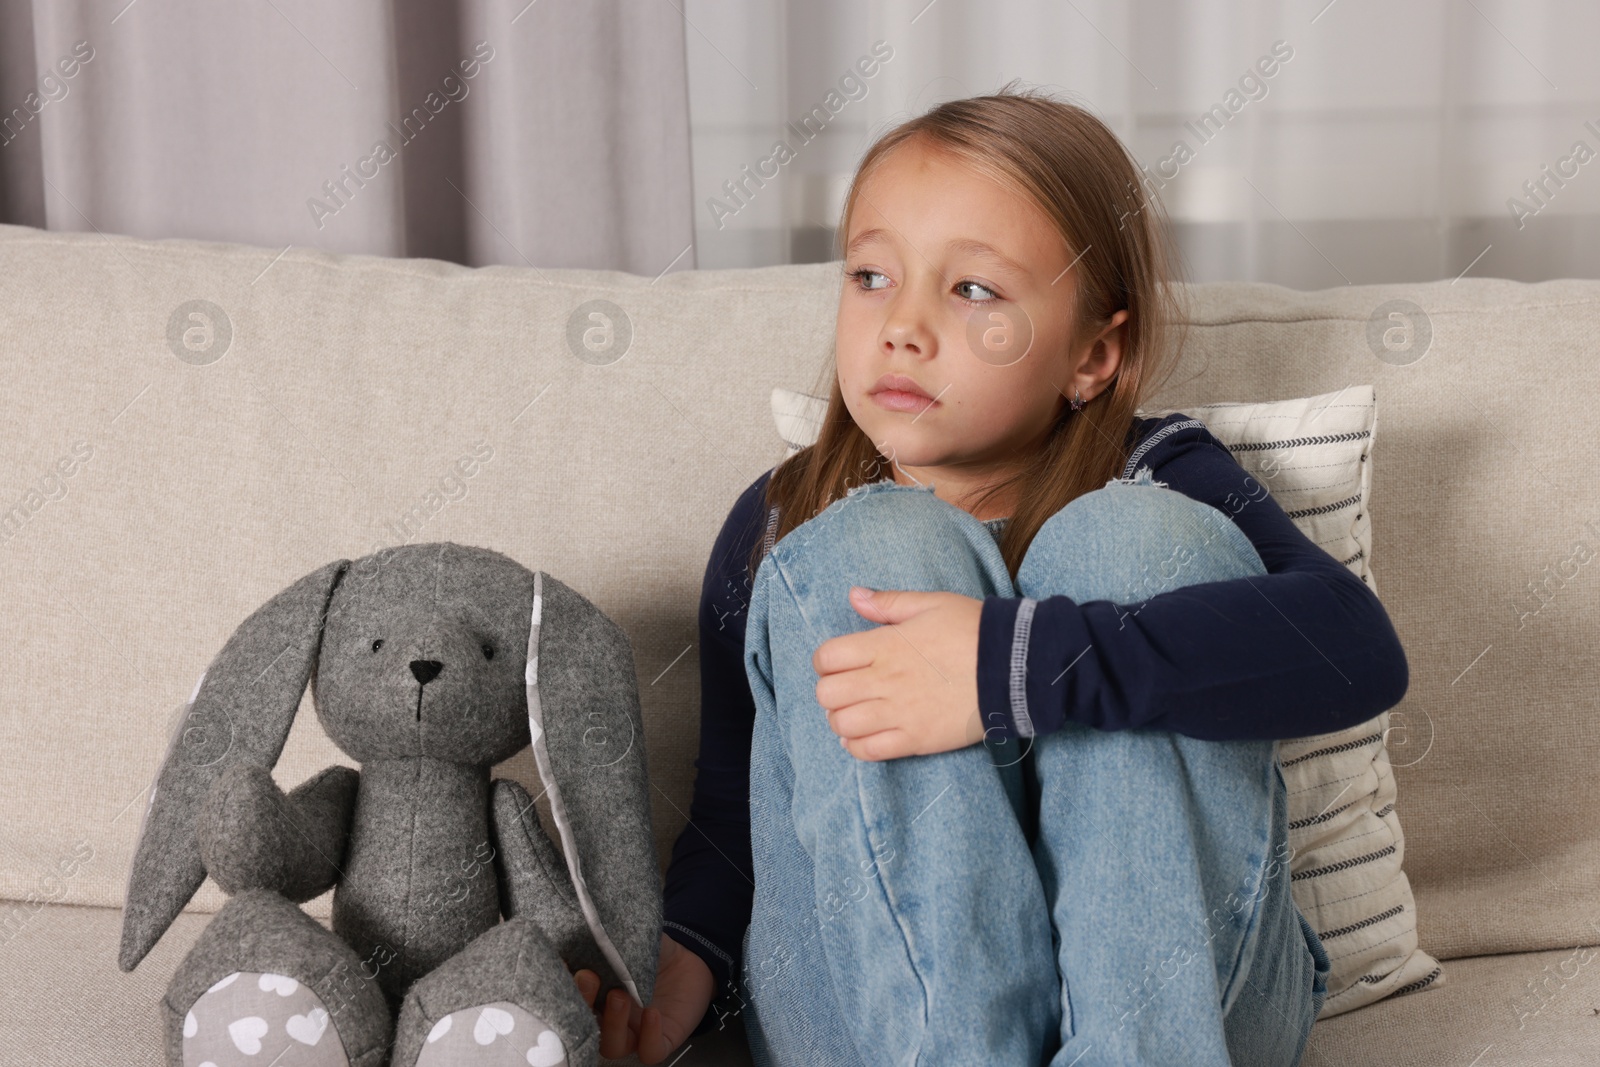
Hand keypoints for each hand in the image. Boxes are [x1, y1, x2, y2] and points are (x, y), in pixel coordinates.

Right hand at [571, 932, 713, 1062]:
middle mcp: (609, 1018)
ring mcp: (634, 1032)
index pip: (569, 998)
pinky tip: (652, 1013)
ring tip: (619, 995)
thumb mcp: (632, 938)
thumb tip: (588, 923)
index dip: (561, 986)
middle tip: (588, 977)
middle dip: (581, 1004)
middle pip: (584, 1027)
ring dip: (612, 1025)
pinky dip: (649, 1037)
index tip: (560, 964)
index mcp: (595, 995)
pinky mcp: (661, 1040)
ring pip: (612, 1047)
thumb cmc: (654, 951)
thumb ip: (612, 937)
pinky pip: (650, 1051)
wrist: (692, 958)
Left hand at [813, 587, 985, 759]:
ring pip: (843, 725)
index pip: (827, 658)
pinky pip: (868, 752)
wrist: (1015, 668)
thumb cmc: (973, 630)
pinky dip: (856, 746)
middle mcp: (885, 681)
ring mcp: (899, 714)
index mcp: (885, 646)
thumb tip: (854, 595)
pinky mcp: (916, 740)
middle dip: (830, 690)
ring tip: (855, 712)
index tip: (838, 663)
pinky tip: (864, 735)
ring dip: (841, 719)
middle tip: (847, 688)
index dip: (825, 661)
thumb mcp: (930, 604)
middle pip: (827, 695)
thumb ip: (888, 603)